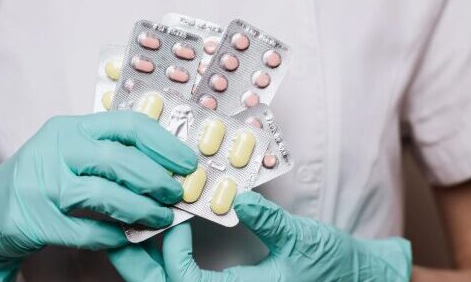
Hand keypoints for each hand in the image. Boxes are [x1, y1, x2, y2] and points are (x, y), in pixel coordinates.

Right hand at [0, 111, 196, 281]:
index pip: (127, 125)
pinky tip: (126, 237)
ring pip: (106, 195)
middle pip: (121, 160)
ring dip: (142, 210)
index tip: (188, 161)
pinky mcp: (34, 219)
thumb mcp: (67, 153)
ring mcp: (42, 184)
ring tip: (161, 219)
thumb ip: (106, 151)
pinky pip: (86, 230)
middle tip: (178, 194)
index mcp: (69, 129)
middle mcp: (54, 149)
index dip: (164, 143)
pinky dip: (112, 236)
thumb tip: (165, 162)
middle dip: (158, 179)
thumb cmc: (37, 182)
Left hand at [108, 192, 411, 281]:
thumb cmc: (332, 265)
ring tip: (130, 230)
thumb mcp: (304, 239)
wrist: (354, 279)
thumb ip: (271, 222)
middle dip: (136, 264)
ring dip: (147, 263)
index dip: (172, 254)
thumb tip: (240, 198)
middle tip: (116, 232)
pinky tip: (162, 238)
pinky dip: (166, 264)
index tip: (176, 221)